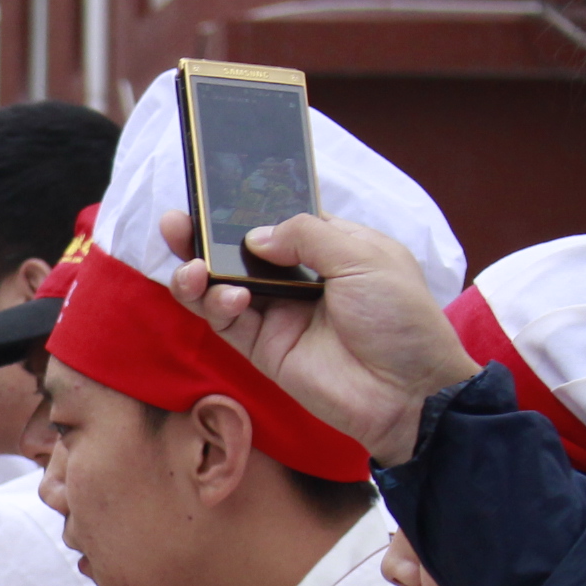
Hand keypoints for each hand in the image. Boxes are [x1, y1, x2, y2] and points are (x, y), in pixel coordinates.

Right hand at [160, 209, 479, 465]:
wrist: (408, 393)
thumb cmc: (401, 319)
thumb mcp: (365, 258)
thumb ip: (308, 236)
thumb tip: (254, 235)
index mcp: (331, 247)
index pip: (278, 219)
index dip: (246, 207)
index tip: (214, 193)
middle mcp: (299, 278)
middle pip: (240, 251)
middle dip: (205, 236)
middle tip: (177, 223)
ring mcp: (279, 314)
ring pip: (223, 286)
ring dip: (199, 272)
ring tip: (193, 268)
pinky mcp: (264, 349)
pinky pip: (226, 323)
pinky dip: (216, 306)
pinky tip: (228, 297)